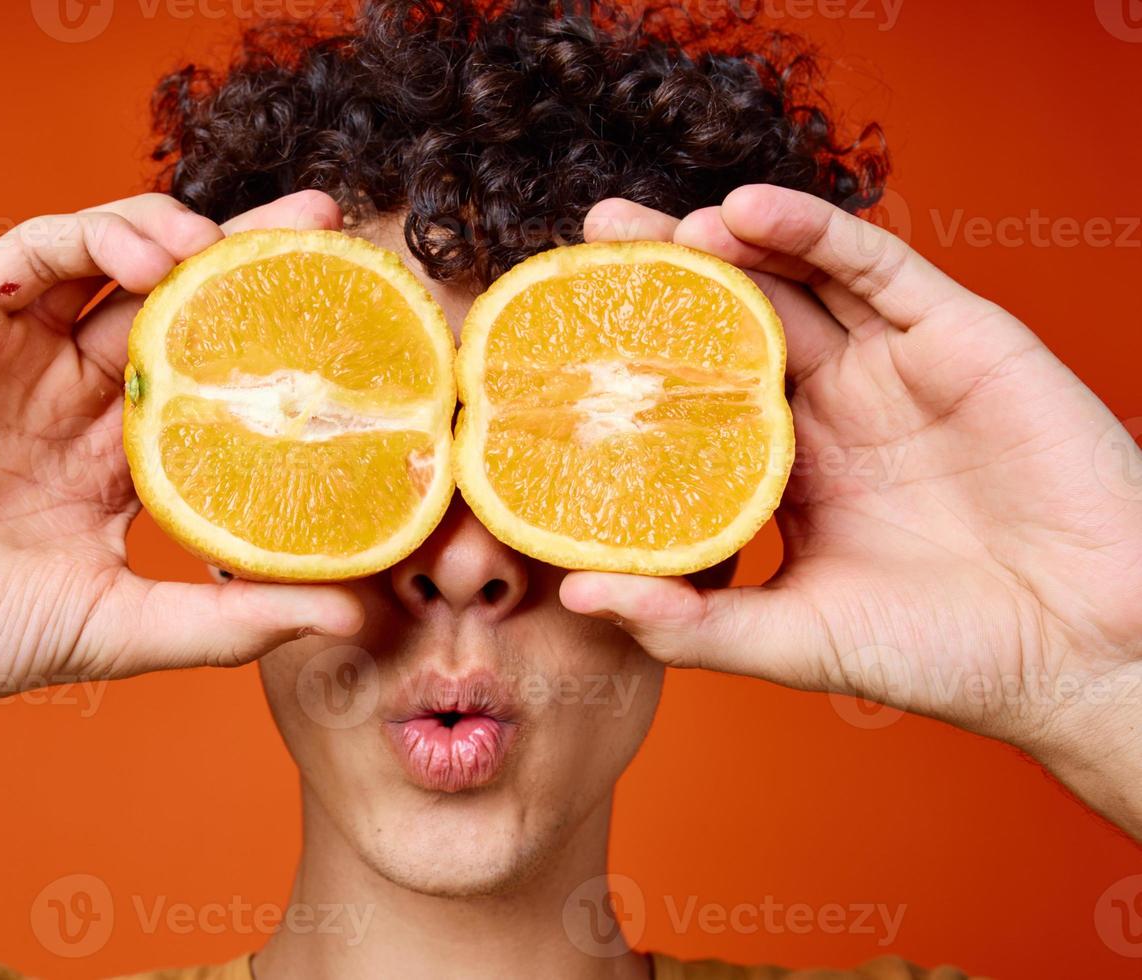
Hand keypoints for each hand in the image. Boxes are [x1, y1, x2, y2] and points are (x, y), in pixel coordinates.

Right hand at [0, 190, 361, 830]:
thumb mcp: (125, 627)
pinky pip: (37, 252)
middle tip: (325, 224)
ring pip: (114, 259)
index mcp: (119, 459)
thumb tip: (358, 610)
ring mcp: (17, 352)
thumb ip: (235, 618)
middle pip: (183, 303)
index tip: (357, 323)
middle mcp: (75, 395)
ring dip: (179, 238)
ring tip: (229, 250)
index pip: (219, 380)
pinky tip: (149, 255)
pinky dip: (97, 236)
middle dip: (252, 258)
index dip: (282, 344)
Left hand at [561, 186, 1141, 833]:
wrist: (1089, 652)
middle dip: (663, 281)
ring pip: (795, 280)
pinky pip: (876, 267)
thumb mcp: (796, 640)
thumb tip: (577, 598)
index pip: (692, 396)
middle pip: (731, 322)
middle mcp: (832, 408)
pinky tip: (744, 213)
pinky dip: (812, 231)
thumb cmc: (947, 655)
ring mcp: (891, 367)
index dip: (633, 362)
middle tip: (591, 244)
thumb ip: (690, 624)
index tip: (561, 338)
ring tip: (654, 228)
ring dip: (724, 244)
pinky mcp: (956, 336)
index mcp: (787, 471)